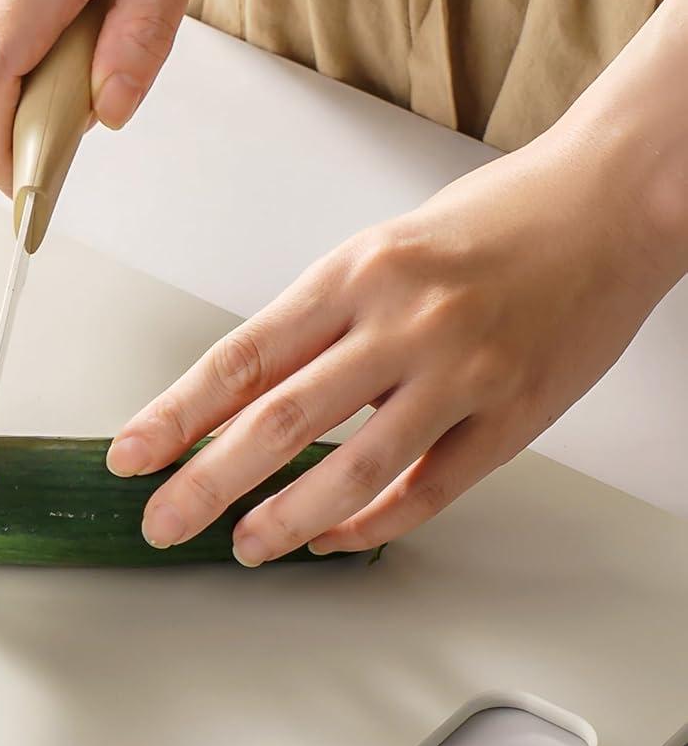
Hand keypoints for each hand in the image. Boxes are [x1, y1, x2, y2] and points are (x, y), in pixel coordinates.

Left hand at [106, 122, 687, 560]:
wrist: (615, 201)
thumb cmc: (491, 223)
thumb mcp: (379, 253)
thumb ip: (316, 326)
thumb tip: (240, 403)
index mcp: (354, 274)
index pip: (242, 358)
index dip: (176, 416)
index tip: (130, 456)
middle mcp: (402, 322)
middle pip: (281, 420)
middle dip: (206, 483)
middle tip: (162, 522)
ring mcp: (461, 372)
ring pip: (354, 469)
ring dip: (285, 519)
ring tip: (243, 545)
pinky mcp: (513, 415)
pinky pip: (428, 490)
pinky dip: (371, 524)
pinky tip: (332, 538)